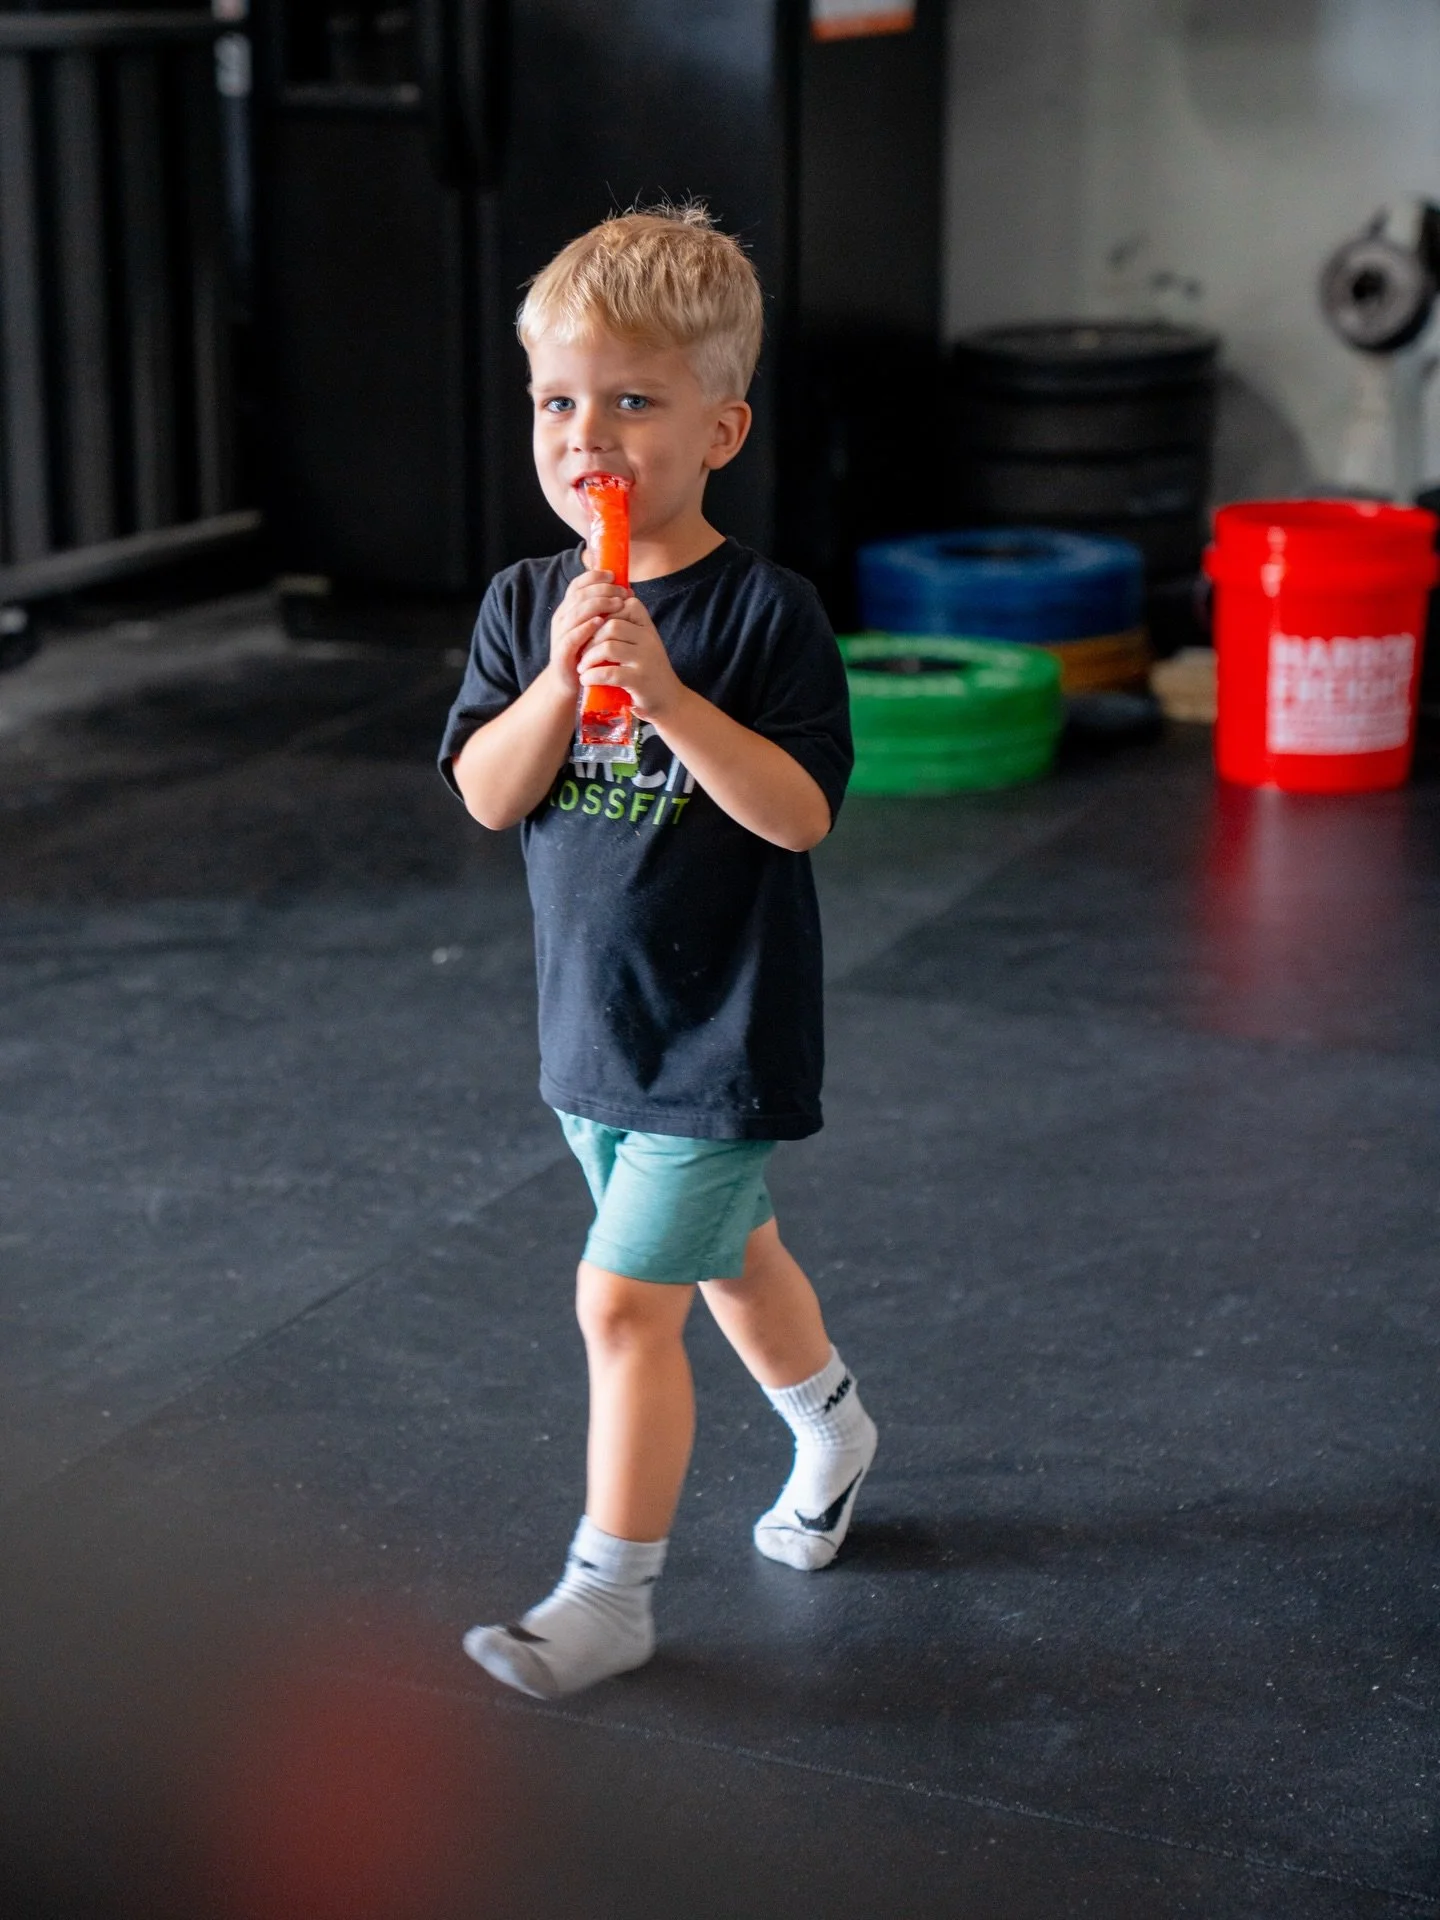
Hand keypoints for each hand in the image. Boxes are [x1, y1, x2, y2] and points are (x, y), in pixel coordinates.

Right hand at [548, 568, 627, 695]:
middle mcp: (562, 619)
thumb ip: (604, 610)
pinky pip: (572, 637)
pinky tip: (600, 623)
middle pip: (579, 595)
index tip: (613, 575)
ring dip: (598, 605)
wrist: (570, 683)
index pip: (578, 585)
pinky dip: (586, 628)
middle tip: (622, 591)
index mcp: (569, 609)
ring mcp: (560, 635)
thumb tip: (627, 591)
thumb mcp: (594, 628)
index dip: (594, 577)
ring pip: (576, 612)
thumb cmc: (587, 653)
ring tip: (617, 603)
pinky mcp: (562, 653)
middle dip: (602, 590)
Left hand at [578, 596, 686, 722]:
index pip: (622, 606)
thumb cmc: (649, 673)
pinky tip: (587, 680)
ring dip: (588, 657)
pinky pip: (609, 672)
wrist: (670, 702)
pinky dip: (592, 676)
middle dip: (590, 639)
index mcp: (648, 627)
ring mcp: (646, 659)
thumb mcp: (642, 646)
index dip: (602, 616)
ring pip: (608, 646)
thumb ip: (625, 631)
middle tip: (581, 652)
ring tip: (582, 667)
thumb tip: (593, 616)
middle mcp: (649, 639)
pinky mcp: (640, 680)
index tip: (592, 632)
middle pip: (611, 625)